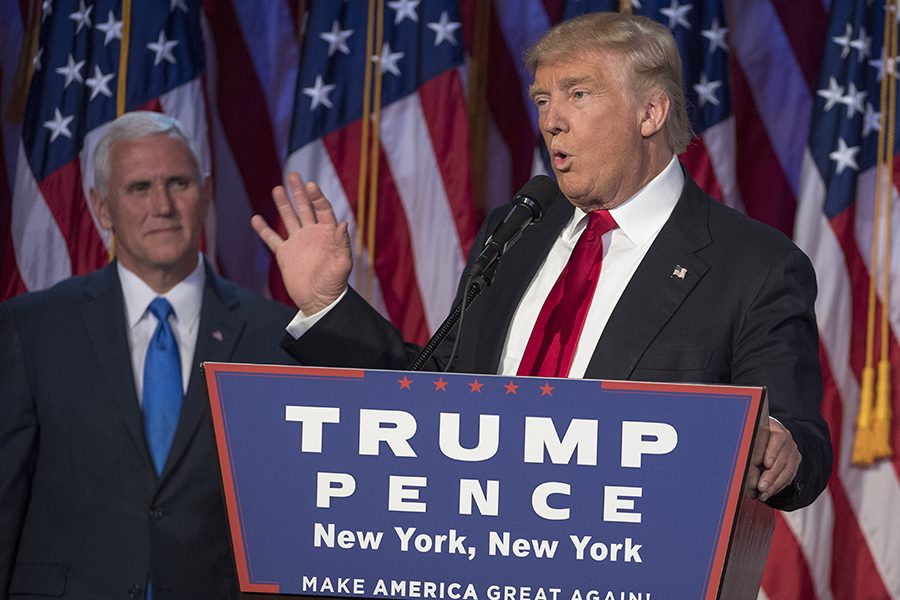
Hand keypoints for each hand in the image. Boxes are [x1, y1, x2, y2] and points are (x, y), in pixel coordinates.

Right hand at [252, 172, 351, 313]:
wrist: (319, 301)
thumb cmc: (334, 284)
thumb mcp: (342, 264)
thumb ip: (342, 243)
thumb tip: (343, 223)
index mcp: (327, 234)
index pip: (322, 209)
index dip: (317, 197)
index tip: (310, 185)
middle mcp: (312, 234)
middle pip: (305, 208)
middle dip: (299, 192)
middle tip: (293, 175)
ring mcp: (298, 242)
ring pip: (289, 218)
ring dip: (283, 204)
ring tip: (277, 188)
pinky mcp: (285, 254)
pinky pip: (272, 238)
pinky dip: (264, 229)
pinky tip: (256, 218)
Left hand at [748, 417, 800, 502]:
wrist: (768, 433)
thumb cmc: (752, 436)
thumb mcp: (747, 437)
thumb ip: (746, 451)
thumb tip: (742, 472)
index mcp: (771, 425)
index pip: (771, 438)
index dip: (764, 451)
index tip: (758, 463)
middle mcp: (784, 435)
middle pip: (780, 457)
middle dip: (769, 475)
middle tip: (760, 487)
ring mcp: (791, 448)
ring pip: (787, 468)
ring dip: (774, 484)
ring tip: (763, 494)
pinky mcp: (795, 459)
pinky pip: (790, 475)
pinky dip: (779, 485)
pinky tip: (770, 492)